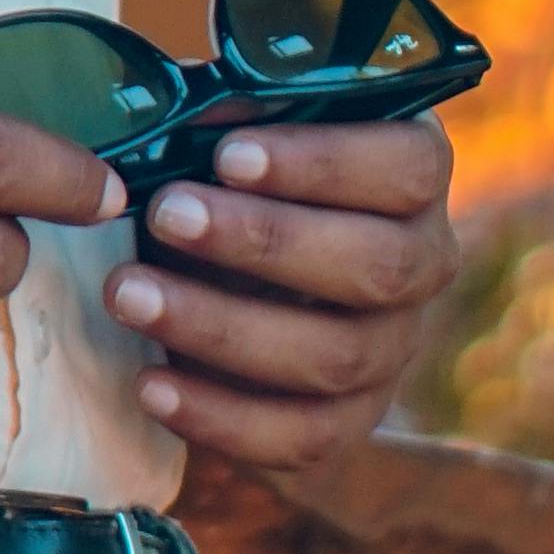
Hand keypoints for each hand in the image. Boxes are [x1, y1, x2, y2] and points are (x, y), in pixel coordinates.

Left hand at [100, 112, 458, 473]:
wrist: (244, 264)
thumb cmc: (242, 171)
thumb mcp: (243, 126)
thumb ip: (231, 114)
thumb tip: (189, 113)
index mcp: (415, 174)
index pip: (406, 169)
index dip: (323, 163)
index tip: (226, 156)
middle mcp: (423, 264)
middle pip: (375, 267)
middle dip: (262, 243)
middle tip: (164, 215)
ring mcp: (394, 350)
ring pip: (336, 358)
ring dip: (222, 329)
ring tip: (130, 295)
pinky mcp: (353, 421)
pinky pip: (306, 440)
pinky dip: (223, 418)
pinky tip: (151, 384)